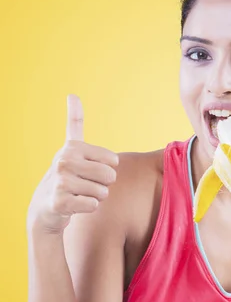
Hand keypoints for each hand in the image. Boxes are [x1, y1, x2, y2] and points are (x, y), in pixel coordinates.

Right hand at [27, 95, 118, 234]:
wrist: (45, 206)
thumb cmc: (66, 175)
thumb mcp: (71, 148)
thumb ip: (74, 122)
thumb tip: (72, 94)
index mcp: (73, 147)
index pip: (113, 160)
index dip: (107, 169)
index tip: (89, 169)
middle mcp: (65, 161)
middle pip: (110, 176)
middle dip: (103, 185)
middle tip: (85, 185)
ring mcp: (61, 181)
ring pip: (103, 192)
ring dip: (96, 197)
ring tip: (79, 194)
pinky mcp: (60, 201)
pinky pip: (93, 205)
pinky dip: (89, 208)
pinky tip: (75, 205)